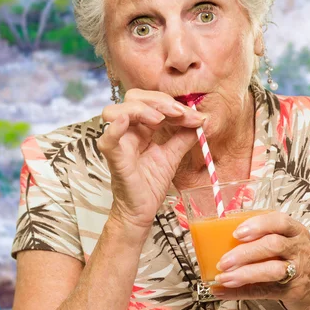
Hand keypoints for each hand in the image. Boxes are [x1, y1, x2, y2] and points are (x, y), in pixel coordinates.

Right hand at [97, 89, 205, 229]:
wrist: (142, 211)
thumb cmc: (151, 184)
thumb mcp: (173, 156)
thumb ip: (184, 137)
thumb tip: (202, 120)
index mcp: (141, 128)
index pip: (152, 103)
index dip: (173, 105)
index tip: (195, 117)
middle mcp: (127, 131)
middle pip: (133, 99)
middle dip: (158, 101)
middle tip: (179, 113)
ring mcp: (118, 143)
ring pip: (115, 111)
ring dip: (140, 109)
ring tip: (160, 119)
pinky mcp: (114, 159)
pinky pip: (107, 140)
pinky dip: (114, 129)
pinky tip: (124, 122)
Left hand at [211, 212, 309, 309]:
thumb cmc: (298, 259)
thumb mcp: (290, 242)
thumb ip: (265, 236)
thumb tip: (221, 238)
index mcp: (295, 231)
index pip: (279, 221)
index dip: (257, 225)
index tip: (237, 232)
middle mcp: (299, 249)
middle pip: (273, 245)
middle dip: (245, 252)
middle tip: (224, 260)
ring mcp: (297, 271)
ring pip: (272, 270)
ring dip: (245, 273)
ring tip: (224, 277)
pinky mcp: (292, 291)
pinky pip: (264, 291)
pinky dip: (241, 292)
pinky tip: (223, 291)